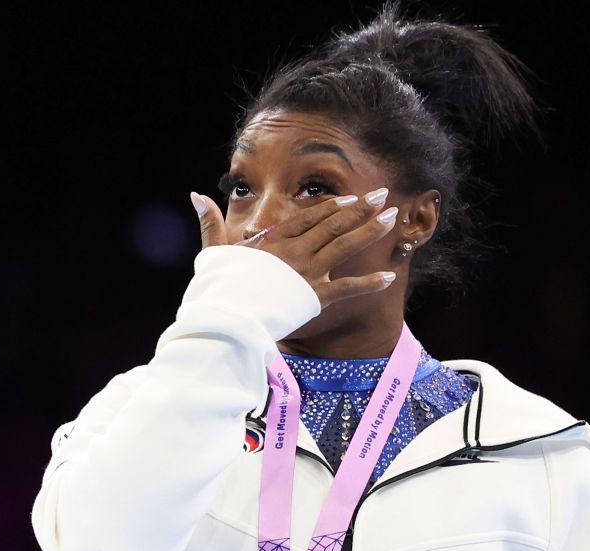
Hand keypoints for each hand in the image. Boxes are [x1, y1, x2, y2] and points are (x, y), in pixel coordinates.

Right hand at [190, 189, 399, 308]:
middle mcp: (295, 252)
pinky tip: (390, 276)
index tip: (351, 197)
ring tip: (393, 217)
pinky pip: (348, 288)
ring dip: (371, 230)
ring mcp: (308, 273)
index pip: (308, 217)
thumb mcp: (213, 253)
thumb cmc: (218, 289)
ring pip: (345, 246)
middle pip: (333, 225)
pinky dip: (370, 283)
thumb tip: (196, 195)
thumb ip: (210, 224)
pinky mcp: (316, 297)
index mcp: (274, 242)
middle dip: (361, 208)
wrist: (226, 318)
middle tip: (383, 194)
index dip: (332, 206)